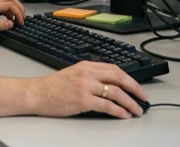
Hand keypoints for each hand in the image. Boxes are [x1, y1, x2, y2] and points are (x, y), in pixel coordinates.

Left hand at [0, 0, 25, 38]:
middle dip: (18, 6)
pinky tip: (8, 20)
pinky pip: (1, 7)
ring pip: (5, 1)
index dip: (18, 13)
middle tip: (23, 17)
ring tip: (17, 19)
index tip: (21, 22)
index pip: (9, 5)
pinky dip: (7, 12)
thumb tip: (11, 23)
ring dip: (13, 8)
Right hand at [30, 61, 147, 117]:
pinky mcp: (82, 100)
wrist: (35, 93)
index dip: (129, 78)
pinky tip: (124, 115)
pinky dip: (119, 111)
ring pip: (116, 92)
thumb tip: (108, 85)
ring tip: (137, 110)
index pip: (114, 69)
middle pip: (119, 78)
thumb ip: (89, 76)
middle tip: (144, 97)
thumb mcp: (72, 74)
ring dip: (130, 102)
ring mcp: (85, 86)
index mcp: (85, 65)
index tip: (137, 87)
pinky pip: (107, 106)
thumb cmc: (51, 87)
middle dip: (135, 88)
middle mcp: (87, 73)